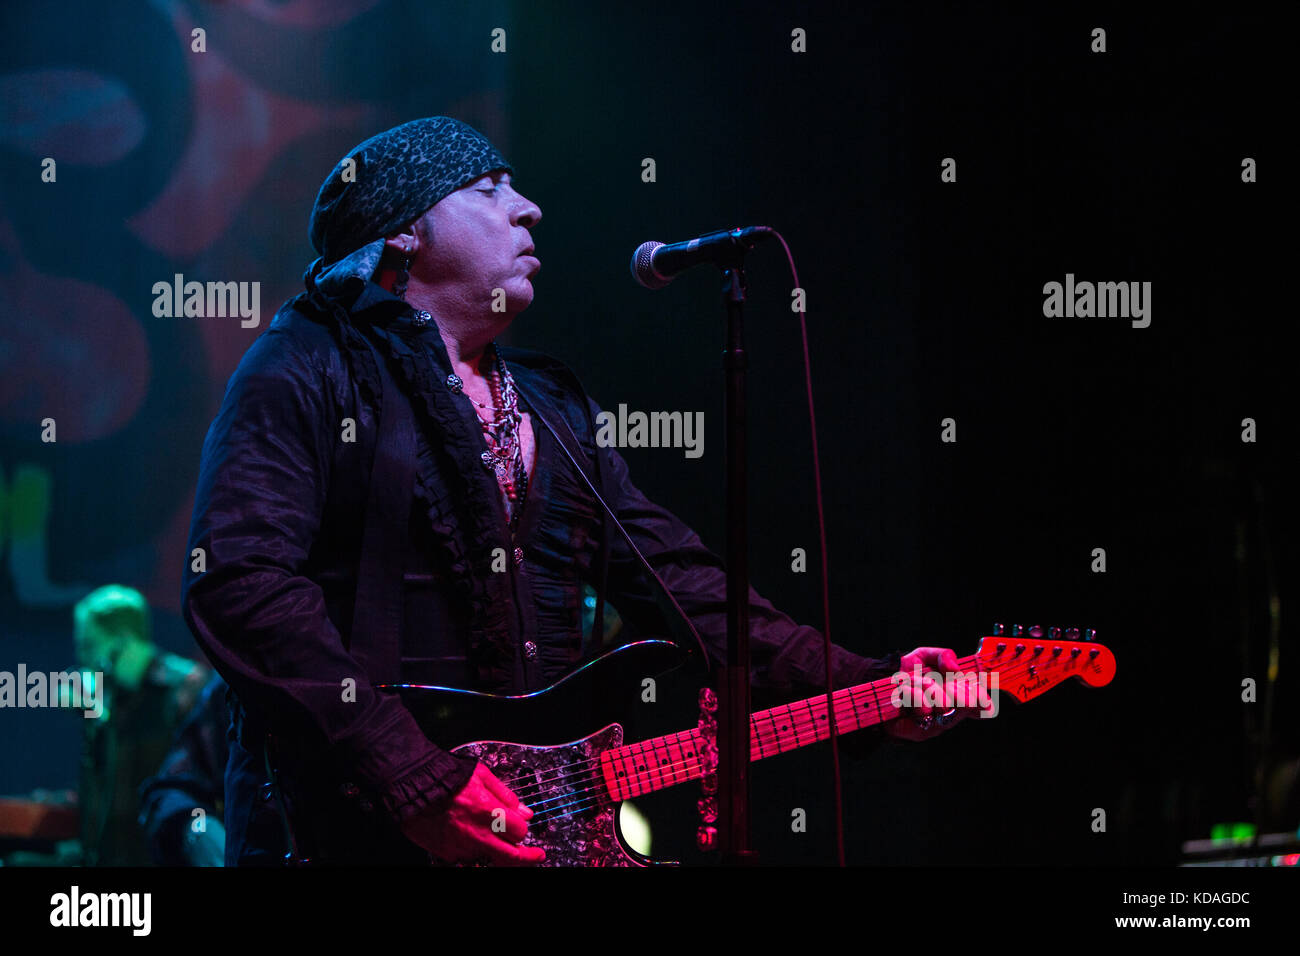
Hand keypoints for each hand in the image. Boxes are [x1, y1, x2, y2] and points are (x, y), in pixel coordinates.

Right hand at [400, 762, 545, 865]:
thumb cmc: (445, 775)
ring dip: (496, 851)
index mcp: (489, 811)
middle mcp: (477, 832)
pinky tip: (474, 841)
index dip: (523, 828)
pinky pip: (468, 858)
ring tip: (498, 843)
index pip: (520, 832)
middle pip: (511, 856)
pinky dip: (474, 852)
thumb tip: (524, 811)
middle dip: (526, 858)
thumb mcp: (482, 775)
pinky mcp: (447, 852)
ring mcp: (461, 845)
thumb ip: (506, 795)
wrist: (413, 784)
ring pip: (489, 858)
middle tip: (535, 857)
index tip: (524, 828)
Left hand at [885, 646, 987, 741]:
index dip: (983, 698)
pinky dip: (913, 694)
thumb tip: (955, 668)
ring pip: (944, 703)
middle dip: (954, 687)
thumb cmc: (905, 673)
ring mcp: (936, 724)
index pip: (981, 705)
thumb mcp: (924, 657)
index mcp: (957, 696)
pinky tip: (904, 690)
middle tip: (940, 682)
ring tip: (914, 681)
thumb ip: (942, 655)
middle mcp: (950, 712)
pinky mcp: (921, 730)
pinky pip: (924, 709)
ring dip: (928, 686)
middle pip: (966, 703)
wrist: (877, 688)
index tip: (977, 691)